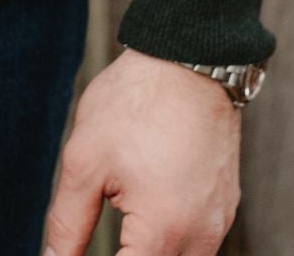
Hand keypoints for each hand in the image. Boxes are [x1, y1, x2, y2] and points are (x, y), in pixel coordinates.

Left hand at [43, 47, 241, 255]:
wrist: (190, 58)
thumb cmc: (135, 102)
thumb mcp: (85, 160)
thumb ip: (67, 223)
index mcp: (162, 232)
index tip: (74, 253)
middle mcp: (200, 238)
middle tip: (105, 237)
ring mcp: (219, 223)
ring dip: (149, 253)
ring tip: (121, 234)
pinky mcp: (225, 207)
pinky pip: (199, 245)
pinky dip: (171, 243)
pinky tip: (146, 219)